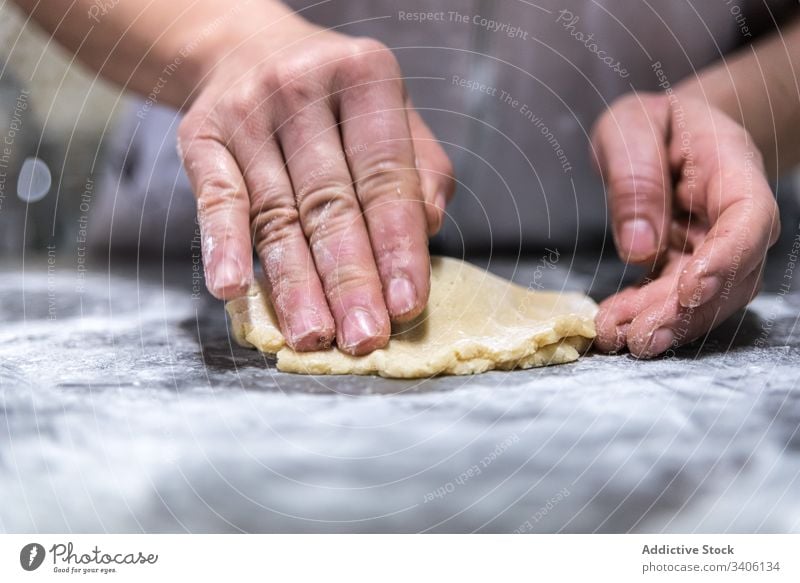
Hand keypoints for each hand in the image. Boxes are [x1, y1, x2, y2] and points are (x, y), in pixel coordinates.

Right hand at [177, 20, 453, 354]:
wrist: (248, 49)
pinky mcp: (201, 135)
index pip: (387, 177)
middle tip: (364, 337)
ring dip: (295, 283)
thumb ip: (420, 168)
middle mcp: (305, 89)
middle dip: (350, 279)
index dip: (397, 246)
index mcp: (366, 78)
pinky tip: (231, 289)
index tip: (407, 304)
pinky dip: (223, 245)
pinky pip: (215, 199)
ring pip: (277, 214)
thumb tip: (428, 229)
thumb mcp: (390, 112)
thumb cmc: (335, 100)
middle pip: (331, 203)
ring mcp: (248, 112)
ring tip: (313, 336)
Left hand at [590, 92, 779, 356]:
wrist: (664, 136)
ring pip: (704, 301)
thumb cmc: (652, 124)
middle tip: (640, 336)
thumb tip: (639, 249)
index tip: (690, 290)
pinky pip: (673, 302)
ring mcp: (713, 250)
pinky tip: (613, 327)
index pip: (750, 222)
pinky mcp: (686, 271)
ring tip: (615, 335)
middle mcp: (733, 220)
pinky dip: (644, 317)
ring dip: (662, 324)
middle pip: (730, 277)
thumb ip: (634, 177)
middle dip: (685, 313)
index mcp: (734, 173)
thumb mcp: (630, 126)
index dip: (726, 260)